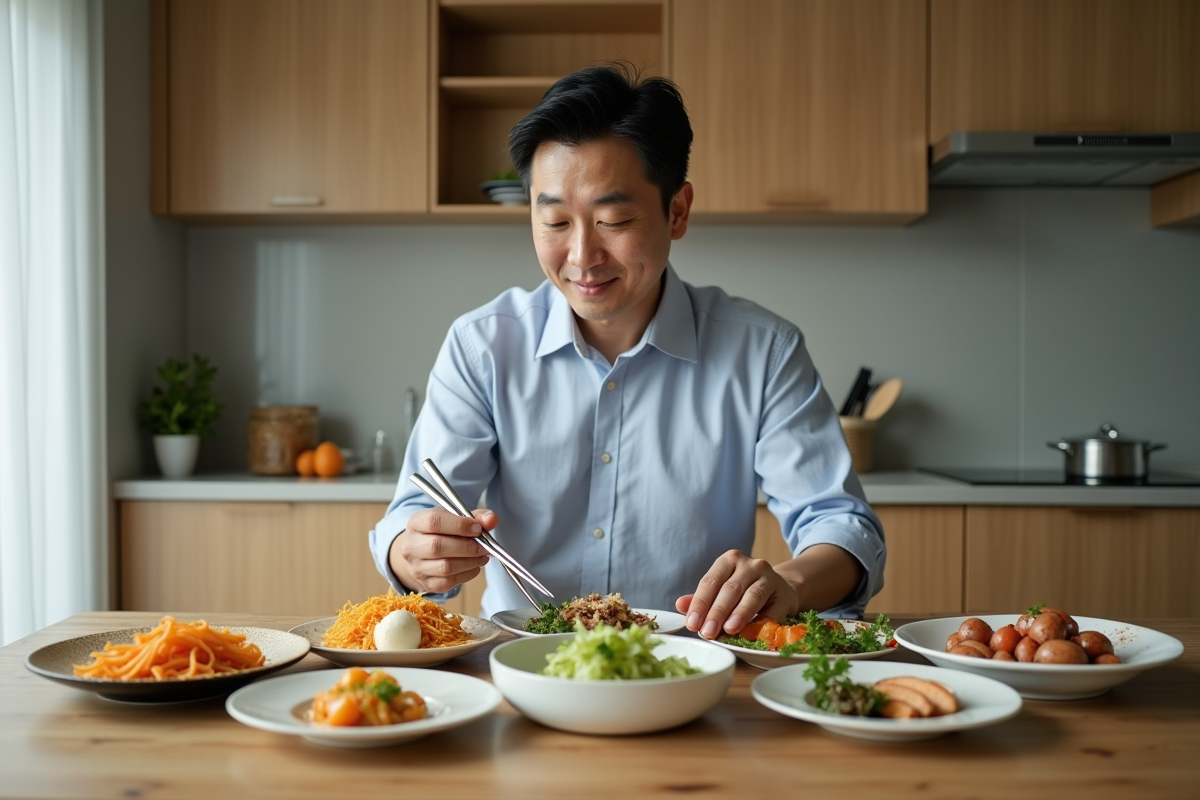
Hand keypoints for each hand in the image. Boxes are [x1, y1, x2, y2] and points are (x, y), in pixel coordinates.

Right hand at [388, 507, 495, 593]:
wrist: (425, 551)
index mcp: (416, 523)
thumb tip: (492, 520)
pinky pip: (449, 582)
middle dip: (467, 547)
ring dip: (470, 562)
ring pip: (445, 567)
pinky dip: (468, 574)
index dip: (459, 525)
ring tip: (483, 556)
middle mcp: (411, 545)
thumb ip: (477, 517)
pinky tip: (475, 566)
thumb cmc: (443, 531)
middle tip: (485, 546)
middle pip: (438, 547)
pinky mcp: (427, 583)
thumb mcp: (457, 517)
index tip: (478, 528)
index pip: (434, 522)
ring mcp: (416, 567)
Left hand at [674, 550, 799, 639]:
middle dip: (717, 612)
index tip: (691, 624)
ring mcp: (769, 577)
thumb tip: (679, 605)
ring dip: (740, 614)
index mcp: (729, 561)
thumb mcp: (721, 590)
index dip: (700, 603)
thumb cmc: (744, 591)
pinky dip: (762, 622)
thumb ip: (702, 598)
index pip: (710, 581)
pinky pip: (773, 610)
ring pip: (752, 595)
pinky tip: (753, 633)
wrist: (780, 590)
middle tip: (707, 632)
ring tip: (729, 630)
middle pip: (730, 589)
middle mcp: (750, 564)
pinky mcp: (784, 594)